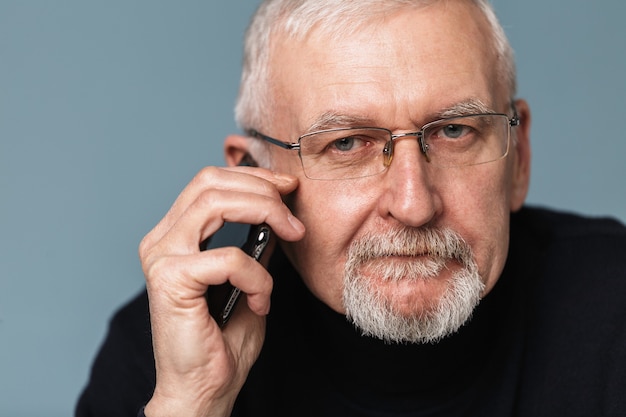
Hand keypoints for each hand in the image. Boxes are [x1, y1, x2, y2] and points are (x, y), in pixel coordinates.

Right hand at [139, 166, 304, 416]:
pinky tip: (261, 301)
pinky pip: (228, 258)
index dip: (252, 177)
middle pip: (210, 182)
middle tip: (295, 215)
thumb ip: (255, 244)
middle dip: (262, 189)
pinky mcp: (170, 279)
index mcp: (175, 236)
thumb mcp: (248, 279)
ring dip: (264, 212)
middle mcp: (162, 240)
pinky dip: (257, 276)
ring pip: (215, 202)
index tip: (288, 187)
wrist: (204, 390)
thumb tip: (276, 213)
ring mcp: (161, 256)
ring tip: (291, 236)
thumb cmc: (223, 341)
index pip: (209, 182)